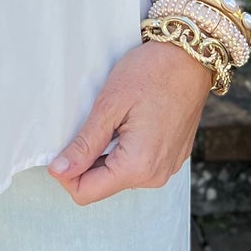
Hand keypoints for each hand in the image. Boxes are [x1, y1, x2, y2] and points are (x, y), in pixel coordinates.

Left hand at [47, 39, 213, 204]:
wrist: (191, 58)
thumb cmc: (151, 73)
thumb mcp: (109, 105)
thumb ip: (84, 144)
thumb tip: (58, 171)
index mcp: (138, 166)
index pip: (85, 192)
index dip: (65, 172)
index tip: (63, 144)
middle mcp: (155, 176)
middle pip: (102, 185)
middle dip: (86, 161)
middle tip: (90, 124)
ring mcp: (166, 168)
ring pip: (119, 175)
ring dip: (105, 154)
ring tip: (112, 120)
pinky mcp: (171, 158)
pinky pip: (137, 165)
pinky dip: (124, 150)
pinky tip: (129, 122)